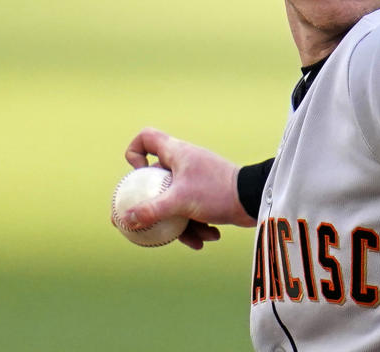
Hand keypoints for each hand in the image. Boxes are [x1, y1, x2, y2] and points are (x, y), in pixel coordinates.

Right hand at [118, 127, 256, 249]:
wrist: (255, 199)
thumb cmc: (217, 192)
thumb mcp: (180, 202)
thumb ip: (151, 210)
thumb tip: (124, 219)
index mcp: (176, 153)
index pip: (146, 138)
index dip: (134, 153)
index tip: (138, 176)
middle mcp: (185, 162)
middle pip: (156, 179)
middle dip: (153, 204)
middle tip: (145, 223)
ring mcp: (196, 177)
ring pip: (174, 200)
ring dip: (181, 224)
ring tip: (195, 240)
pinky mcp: (208, 192)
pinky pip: (192, 209)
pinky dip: (197, 225)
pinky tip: (207, 239)